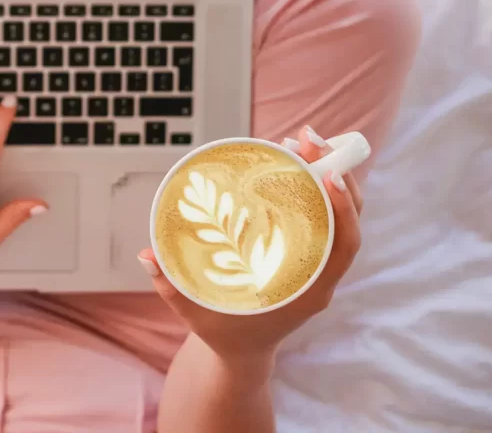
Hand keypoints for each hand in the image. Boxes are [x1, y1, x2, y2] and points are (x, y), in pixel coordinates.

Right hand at [139, 125, 362, 362]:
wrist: (242, 353)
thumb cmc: (223, 334)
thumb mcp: (195, 314)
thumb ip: (170, 286)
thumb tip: (146, 255)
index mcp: (308, 293)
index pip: (343, 247)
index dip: (343, 210)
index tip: (329, 176)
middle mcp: (320, 275)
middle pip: (345, 219)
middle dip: (335, 173)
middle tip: (307, 139)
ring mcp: (317, 262)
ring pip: (336, 212)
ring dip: (324, 172)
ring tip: (299, 140)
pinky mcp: (306, 252)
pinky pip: (320, 215)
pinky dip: (311, 186)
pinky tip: (290, 161)